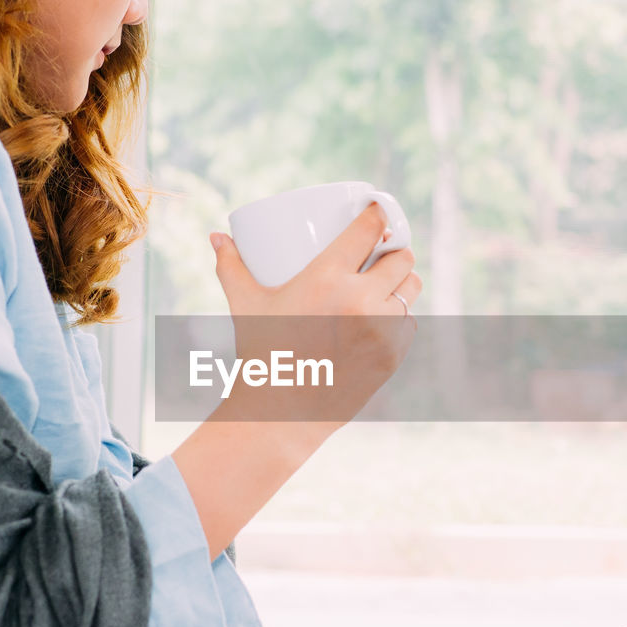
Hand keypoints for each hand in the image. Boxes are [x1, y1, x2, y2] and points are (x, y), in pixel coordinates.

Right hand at [211, 202, 422, 425]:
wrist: (281, 414)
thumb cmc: (260, 355)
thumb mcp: (246, 306)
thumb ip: (231, 267)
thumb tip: (215, 236)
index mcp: (327, 278)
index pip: (369, 230)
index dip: (379, 215)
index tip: (378, 211)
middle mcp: (360, 300)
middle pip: (400, 257)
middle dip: (393, 250)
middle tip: (380, 252)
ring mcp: (381, 329)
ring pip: (411, 289)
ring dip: (403, 281)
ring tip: (390, 279)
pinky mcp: (392, 355)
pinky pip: (408, 324)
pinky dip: (400, 318)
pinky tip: (391, 314)